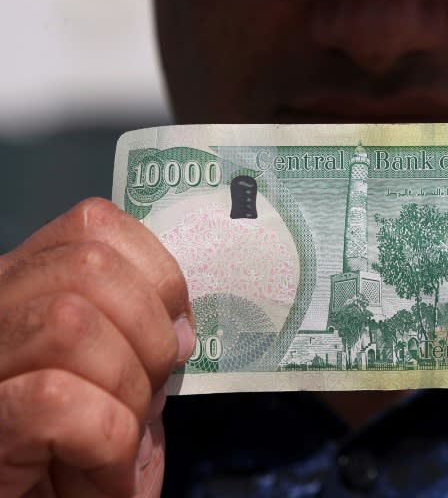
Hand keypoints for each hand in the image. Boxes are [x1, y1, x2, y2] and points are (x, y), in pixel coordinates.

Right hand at [0, 198, 194, 497]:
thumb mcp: (122, 378)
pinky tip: (104, 467)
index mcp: (24, 289)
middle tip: (150, 393)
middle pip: (90, 265)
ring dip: (127, 391)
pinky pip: (55, 399)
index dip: (157, 274)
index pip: (94, 226)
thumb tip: (178, 326)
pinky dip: (107, 439)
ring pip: (70, 323)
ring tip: (122, 438)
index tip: (176, 330)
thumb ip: (142, 333)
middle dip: (149, 333)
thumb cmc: (85, 456)